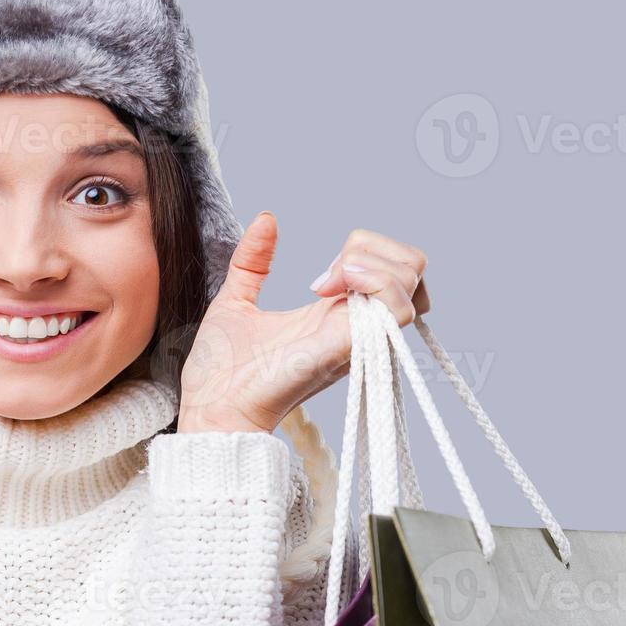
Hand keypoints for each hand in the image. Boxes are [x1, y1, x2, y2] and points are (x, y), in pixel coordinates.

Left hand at [176, 213, 429, 433]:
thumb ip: (253, 260)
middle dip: (375, 247)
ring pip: (413, 283)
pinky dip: (374, 282)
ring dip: (373, 263)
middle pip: (413, 268)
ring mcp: (357, 338)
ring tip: (328, 279)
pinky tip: (329, 287)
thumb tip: (267, 218)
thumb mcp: (236, 298)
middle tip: (328, 273)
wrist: (211, 407)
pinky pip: (398, 310)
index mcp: (335, 314)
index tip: (316, 276)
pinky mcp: (351, 349)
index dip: (363, 250)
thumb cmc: (221, 371)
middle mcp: (355, 326)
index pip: (391, 269)